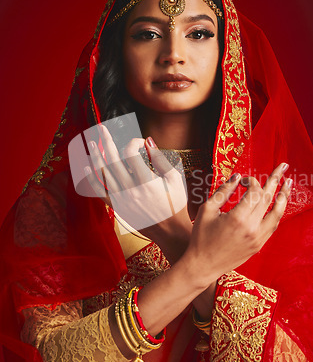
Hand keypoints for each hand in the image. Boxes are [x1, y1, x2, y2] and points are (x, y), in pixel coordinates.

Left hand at [84, 125, 190, 247]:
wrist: (170, 231)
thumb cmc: (176, 204)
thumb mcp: (175, 179)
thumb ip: (161, 159)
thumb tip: (149, 141)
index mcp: (146, 182)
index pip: (132, 153)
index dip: (134, 142)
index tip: (141, 142)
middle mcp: (131, 189)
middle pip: (114, 160)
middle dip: (107, 142)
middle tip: (101, 129)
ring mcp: (122, 199)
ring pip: (104, 174)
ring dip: (96, 157)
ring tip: (91, 143)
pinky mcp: (117, 207)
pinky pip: (100, 191)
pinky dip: (92, 179)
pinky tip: (87, 167)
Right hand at [185, 163, 291, 286]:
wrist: (202, 265)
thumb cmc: (200, 236)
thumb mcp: (207, 210)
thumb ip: (223, 191)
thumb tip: (237, 176)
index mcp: (238, 218)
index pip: (254, 192)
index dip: (251, 181)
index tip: (243, 180)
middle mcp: (252, 228)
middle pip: (268, 198)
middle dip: (276, 179)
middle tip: (284, 166)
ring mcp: (258, 238)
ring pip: (277, 213)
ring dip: (283, 196)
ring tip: (288, 182)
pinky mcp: (259, 245)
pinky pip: (273, 225)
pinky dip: (278, 212)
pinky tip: (280, 203)